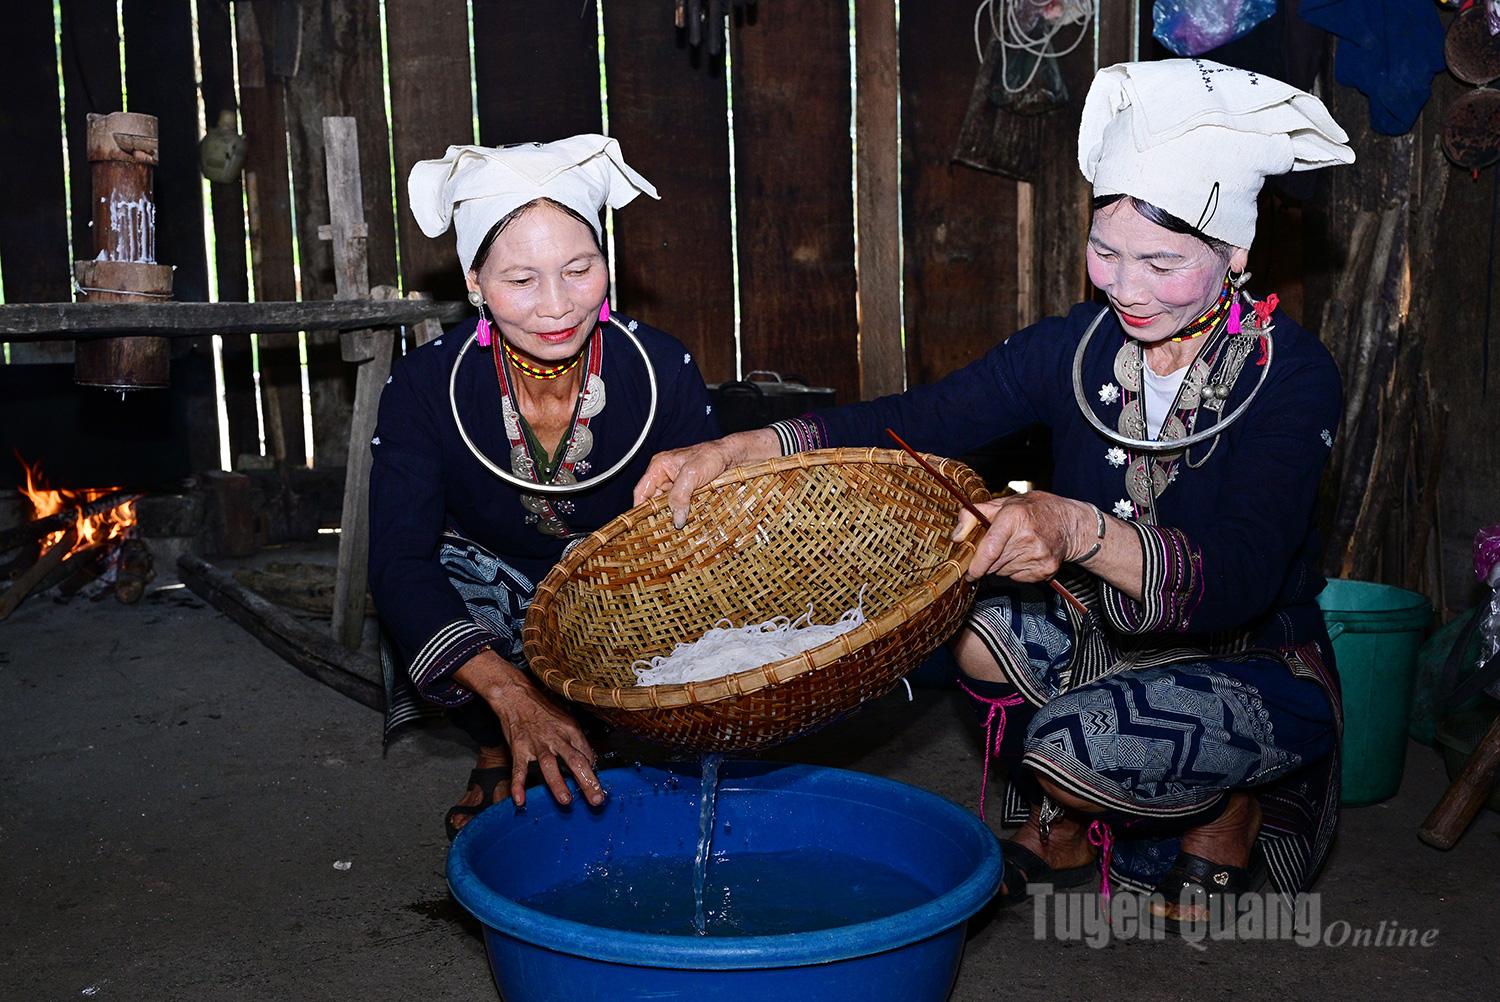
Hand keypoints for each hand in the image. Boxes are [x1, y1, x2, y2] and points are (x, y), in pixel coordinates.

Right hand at [453, 651, 604, 808]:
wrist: (516, 695)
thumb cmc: (543, 708)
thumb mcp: (566, 720)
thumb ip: (577, 741)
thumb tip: (590, 760)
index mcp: (570, 730)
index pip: (587, 754)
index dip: (594, 772)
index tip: (599, 788)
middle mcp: (556, 738)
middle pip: (575, 761)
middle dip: (587, 782)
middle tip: (596, 800)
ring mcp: (537, 744)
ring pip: (549, 765)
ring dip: (558, 784)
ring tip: (566, 801)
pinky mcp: (518, 748)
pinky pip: (519, 769)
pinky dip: (517, 785)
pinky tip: (520, 800)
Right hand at [632, 429, 778, 528]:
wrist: (732, 456)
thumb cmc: (711, 457)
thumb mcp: (692, 475)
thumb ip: (680, 496)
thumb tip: (676, 520)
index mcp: (659, 467)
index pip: (641, 491)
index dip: (639, 508)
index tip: (639, 525)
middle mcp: (665, 476)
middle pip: (654, 501)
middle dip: (657, 515)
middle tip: (659, 532)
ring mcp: (677, 485)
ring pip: (668, 505)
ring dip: (671, 516)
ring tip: (672, 531)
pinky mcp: (689, 492)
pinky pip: (680, 505)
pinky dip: (682, 514)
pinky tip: (685, 524)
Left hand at [950, 491, 1092, 582]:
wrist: (1071, 524)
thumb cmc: (1035, 510)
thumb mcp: (1004, 503)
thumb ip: (973, 515)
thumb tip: (956, 536)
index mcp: (1015, 517)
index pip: (990, 548)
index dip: (977, 563)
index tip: (970, 572)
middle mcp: (1028, 538)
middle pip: (993, 563)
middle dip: (988, 560)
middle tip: (996, 548)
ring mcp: (1038, 557)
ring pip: (1003, 572)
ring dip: (1002, 564)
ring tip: (1015, 547)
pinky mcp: (1044, 571)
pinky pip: (1017, 578)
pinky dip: (1015, 570)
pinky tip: (1025, 555)